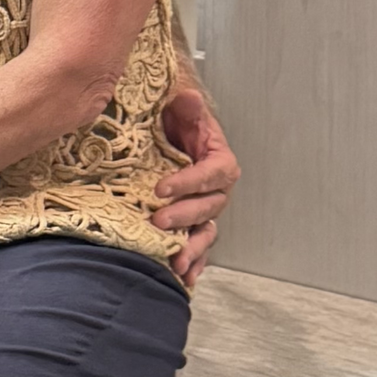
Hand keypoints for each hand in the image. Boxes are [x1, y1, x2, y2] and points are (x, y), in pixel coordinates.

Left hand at [155, 85, 237, 288]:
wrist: (164, 136)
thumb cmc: (174, 123)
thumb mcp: (179, 108)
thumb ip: (186, 106)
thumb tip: (188, 98)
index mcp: (219, 160)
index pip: (212, 173)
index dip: (190, 182)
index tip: (161, 188)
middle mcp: (216, 189)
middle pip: (208, 206)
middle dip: (184, 216)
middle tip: (158, 221)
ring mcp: (205, 210)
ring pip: (206, 232)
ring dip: (192, 248)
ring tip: (175, 260)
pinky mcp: (192, 225)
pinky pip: (198, 247)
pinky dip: (193, 264)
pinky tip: (184, 278)